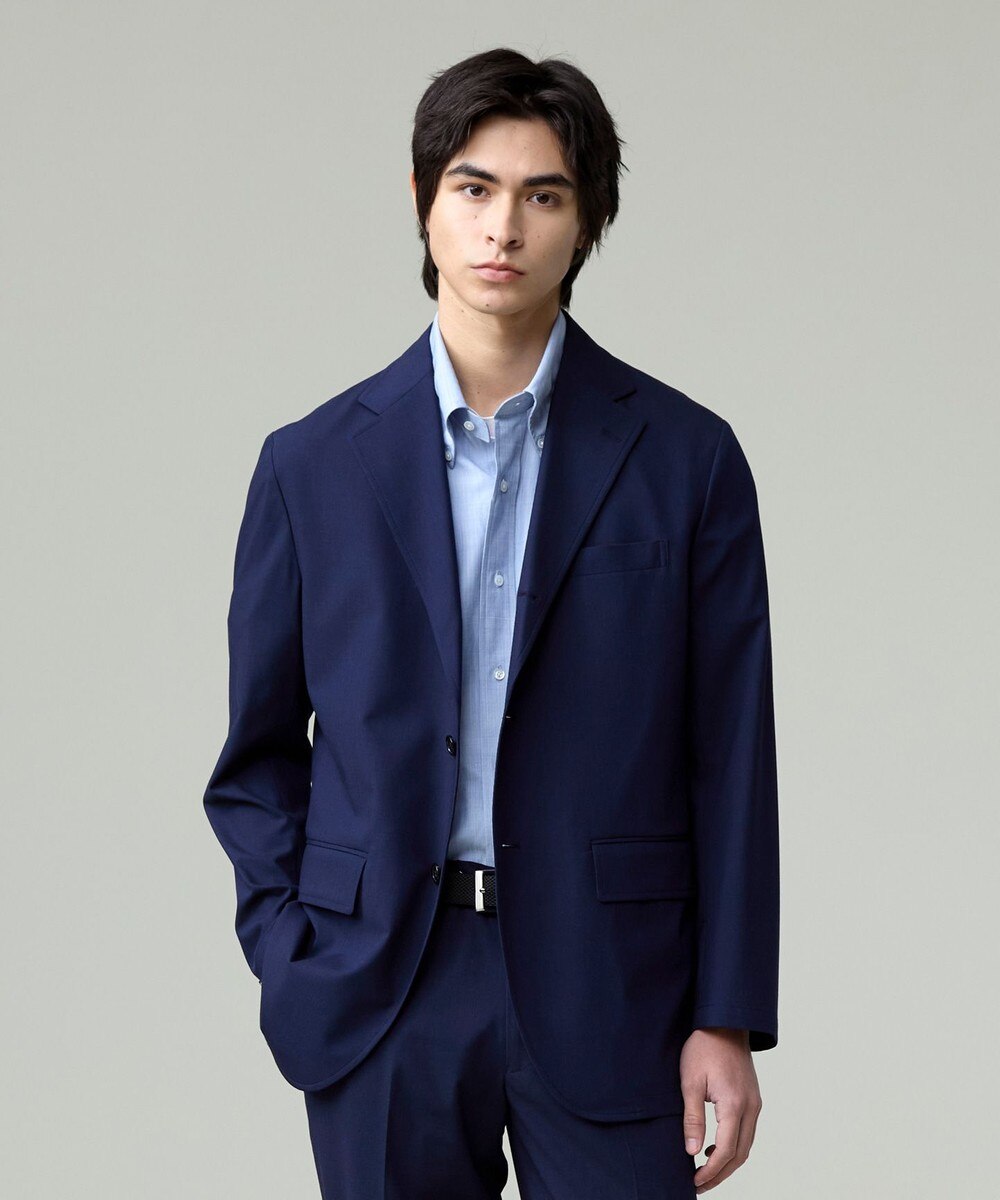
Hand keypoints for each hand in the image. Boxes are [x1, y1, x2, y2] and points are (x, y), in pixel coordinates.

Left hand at [679, 1027, 761, 1193]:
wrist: (725, 1022)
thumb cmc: (703, 1047)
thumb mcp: (690, 1081)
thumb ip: (693, 1118)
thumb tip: (692, 1152)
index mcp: (735, 1104)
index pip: (726, 1151)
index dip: (711, 1171)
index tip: (695, 1182)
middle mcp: (751, 1108)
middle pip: (740, 1154)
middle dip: (720, 1174)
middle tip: (699, 1185)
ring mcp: (755, 1103)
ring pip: (746, 1145)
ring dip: (728, 1162)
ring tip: (705, 1171)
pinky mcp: (754, 1098)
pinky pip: (747, 1132)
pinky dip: (734, 1147)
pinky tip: (715, 1147)